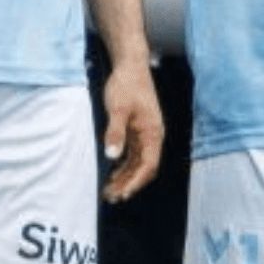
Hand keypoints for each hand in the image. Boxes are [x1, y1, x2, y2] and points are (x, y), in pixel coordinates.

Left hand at [99, 63, 162, 202]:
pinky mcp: (138, 129)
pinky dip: (124, 166)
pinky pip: (134, 154)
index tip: (122, 193)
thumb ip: (116, 132)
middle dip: (130, 184)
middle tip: (111, 197)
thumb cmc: (126, 85)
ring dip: (126, 177)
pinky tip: (113, 173)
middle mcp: (153, 136)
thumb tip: (112, 156)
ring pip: (138, 162)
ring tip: (109, 190)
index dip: (136, 181)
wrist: (130, 66)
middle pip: (145, 167)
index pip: (149, 164)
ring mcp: (146, 133)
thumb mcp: (118, 109)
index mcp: (153, 132)